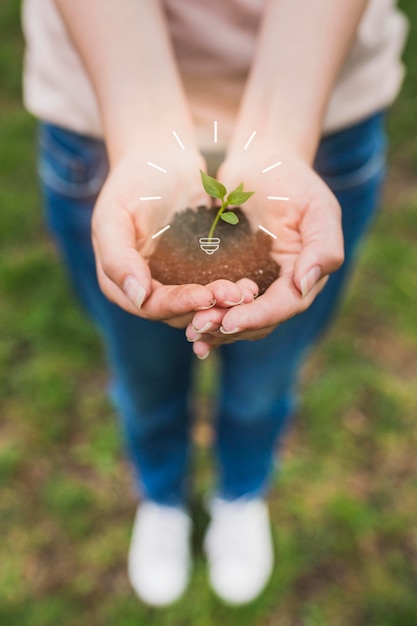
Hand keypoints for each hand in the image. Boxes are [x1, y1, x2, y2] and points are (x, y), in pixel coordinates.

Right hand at [91, 143, 256, 326]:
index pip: (150, 307)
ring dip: (223, 305)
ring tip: (247, 292)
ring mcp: (173, 282)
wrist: (162, 158)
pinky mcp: (196, 272)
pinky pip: (213, 289)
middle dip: (207, 308)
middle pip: (178, 313)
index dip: (178, 305)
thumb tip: (137, 297)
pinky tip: (249, 285)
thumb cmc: (131, 182)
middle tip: (236, 295)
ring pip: (199, 307)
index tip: (205, 295)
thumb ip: (117, 258)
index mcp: (120, 283)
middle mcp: (146, 290)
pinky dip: (230, 291)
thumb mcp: (113, 215)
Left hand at [185, 151, 343, 355]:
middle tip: (200, 327)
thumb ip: (324, 246)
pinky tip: (186, 327)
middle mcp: (283, 287)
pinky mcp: (234, 278)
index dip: (259, 316)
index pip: (286, 304)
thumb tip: (305, 285)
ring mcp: (258, 284)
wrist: (261, 163)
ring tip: (191, 331)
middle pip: (262, 320)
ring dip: (217, 328)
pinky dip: (207, 317)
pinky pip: (222, 306)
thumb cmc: (292, 180)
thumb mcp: (317, 206)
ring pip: (240, 318)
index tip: (230, 321)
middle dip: (232, 326)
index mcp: (306, 274)